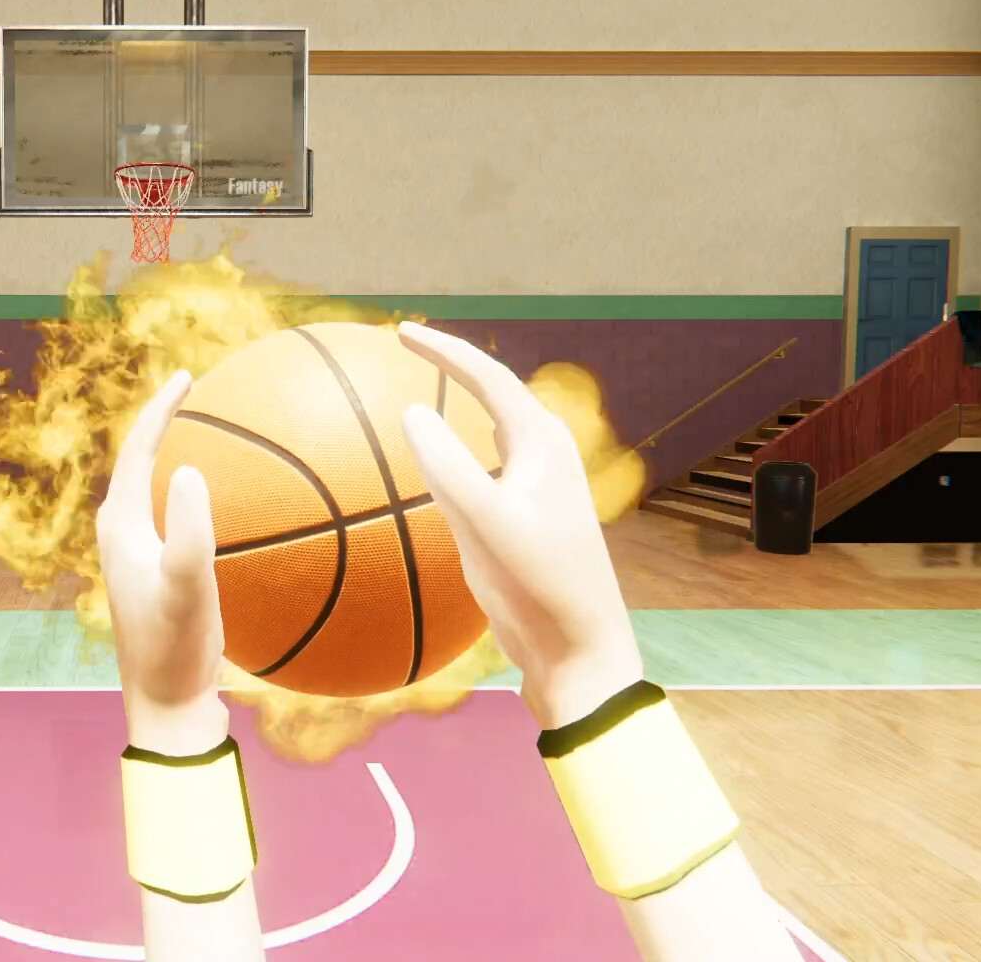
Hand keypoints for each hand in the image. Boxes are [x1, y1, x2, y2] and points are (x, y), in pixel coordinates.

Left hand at [96, 370, 229, 756]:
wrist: (165, 706)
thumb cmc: (173, 649)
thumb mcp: (185, 589)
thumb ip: (188, 532)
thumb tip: (189, 469)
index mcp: (120, 526)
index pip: (137, 449)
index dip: (160, 408)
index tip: (188, 376)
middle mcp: (124, 534)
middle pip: (143, 461)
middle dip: (170, 423)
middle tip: (204, 392)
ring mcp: (142, 555)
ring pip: (160, 488)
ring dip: (184, 455)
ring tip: (223, 434)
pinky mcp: (162, 575)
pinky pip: (182, 517)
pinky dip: (206, 497)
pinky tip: (246, 506)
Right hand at [396, 322, 644, 728]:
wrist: (578, 648)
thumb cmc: (538, 585)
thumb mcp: (487, 524)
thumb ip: (448, 467)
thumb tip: (413, 410)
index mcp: (542, 445)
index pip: (488, 377)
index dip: (445, 350)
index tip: (401, 332)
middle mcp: (543, 457)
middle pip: (496, 393)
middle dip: (457, 365)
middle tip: (411, 345)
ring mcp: (537, 488)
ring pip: (494, 429)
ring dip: (462, 404)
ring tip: (427, 386)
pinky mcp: (526, 520)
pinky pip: (487, 466)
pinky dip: (461, 449)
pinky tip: (448, 460)